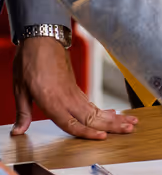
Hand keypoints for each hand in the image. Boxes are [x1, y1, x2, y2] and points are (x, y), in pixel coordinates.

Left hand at [12, 37, 138, 139]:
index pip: (72, 123)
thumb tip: (17, 132)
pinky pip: (92, 102)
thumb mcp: (20, 87)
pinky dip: (105, 110)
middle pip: (92, 117)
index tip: (104, 137)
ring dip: (115, 117)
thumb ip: (22, 112)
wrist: (41, 37)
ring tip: (131, 123)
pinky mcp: (75, 86)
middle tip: (131, 130)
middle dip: (113, 124)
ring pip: (96, 109)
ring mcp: (73, 91)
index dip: (88, 132)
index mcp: (53, 100)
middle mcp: (67, 97)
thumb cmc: (30, 60)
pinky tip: (113, 114)